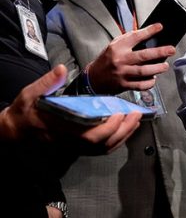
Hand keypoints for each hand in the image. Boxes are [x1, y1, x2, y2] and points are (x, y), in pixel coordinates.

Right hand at [0, 64, 140, 152]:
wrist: (18, 126)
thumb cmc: (26, 110)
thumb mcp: (31, 93)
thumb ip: (47, 82)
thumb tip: (62, 70)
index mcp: (62, 128)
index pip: (89, 135)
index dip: (108, 128)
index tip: (119, 113)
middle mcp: (71, 140)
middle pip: (102, 143)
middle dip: (122, 130)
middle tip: (136, 114)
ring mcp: (76, 144)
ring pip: (104, 148)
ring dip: (123, 135)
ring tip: (136, 119)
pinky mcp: (79, 144)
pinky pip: (102, 148)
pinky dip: (117, 139)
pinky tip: (126, 127)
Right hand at [86, 24, 175, 93]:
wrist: (93, 78)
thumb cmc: (107, 59)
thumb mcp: (115, 45)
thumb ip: (130, 39)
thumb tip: (148, 33)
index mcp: (118, 47)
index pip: (135, 37)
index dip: (149, 31)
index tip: (160, 27)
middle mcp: (120, 60)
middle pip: (143, 56)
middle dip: (160, 52)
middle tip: (171, 50)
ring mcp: (122, 73)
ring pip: (143, 71)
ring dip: (157, 68)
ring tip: (165, 66)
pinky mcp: (124, 85)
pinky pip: (140, 85)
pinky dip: (149, 83)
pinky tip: (154, 78)